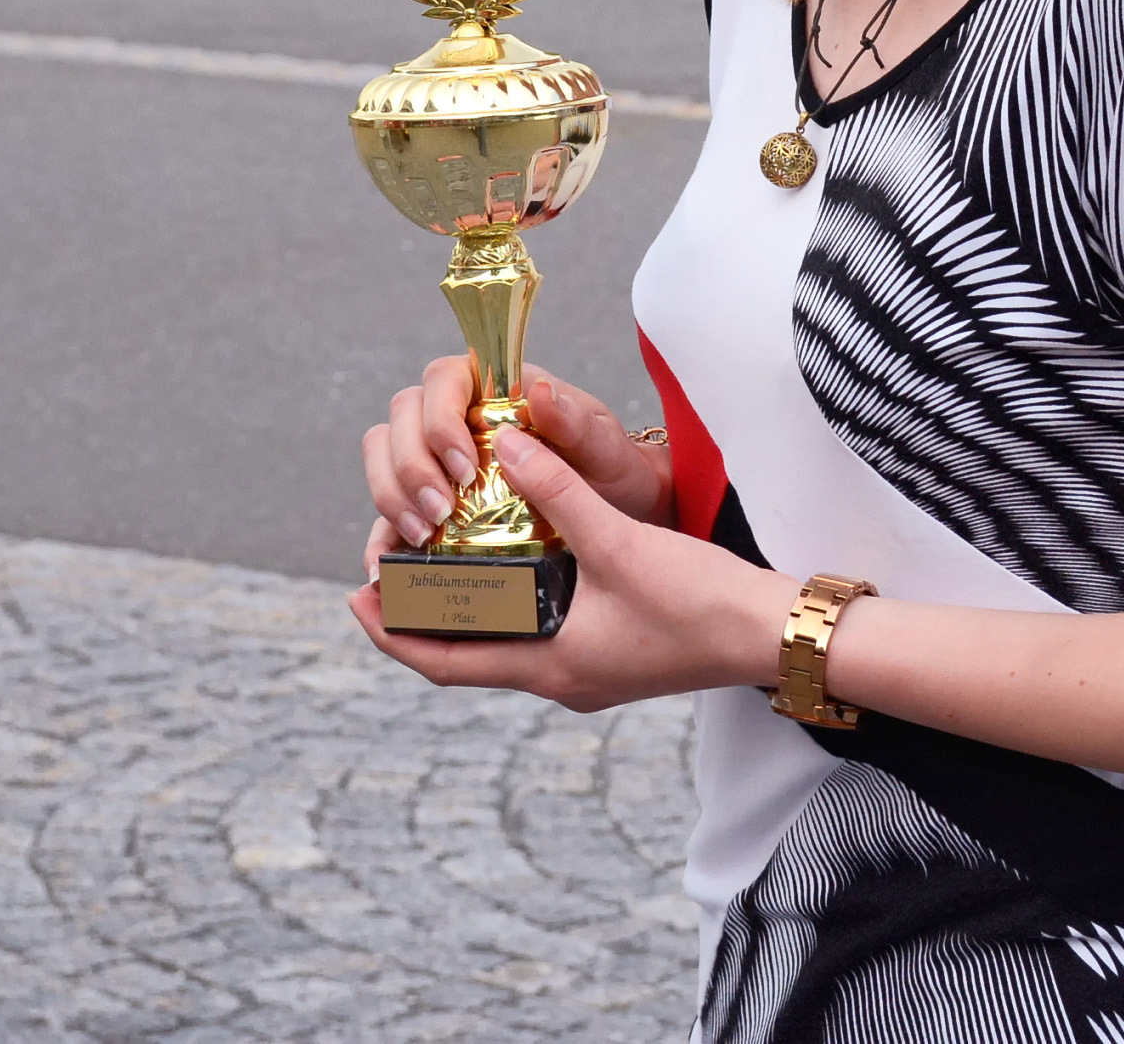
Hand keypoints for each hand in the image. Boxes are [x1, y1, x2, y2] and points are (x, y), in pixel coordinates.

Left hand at [351, 425, 789, 711]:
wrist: (770, 634)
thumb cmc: (700, 601)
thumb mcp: (620, 540)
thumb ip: (558, 491)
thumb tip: (505, 443)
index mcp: (550, 668)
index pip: (444, 663)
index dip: (392, 634)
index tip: (353, 597)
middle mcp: (560, 680)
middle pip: (467, 656)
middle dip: (423, 617)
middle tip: (388, 570)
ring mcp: (587, 672)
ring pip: (504, 645)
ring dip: (468, 610)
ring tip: (439, 561)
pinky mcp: (612, 655)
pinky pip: (539, 635)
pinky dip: (514, 604)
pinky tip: (514, 564)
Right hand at [360, 357, 670, 553]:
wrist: (613, 512)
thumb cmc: (609, 468)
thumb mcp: (602, 446)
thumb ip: (572, 420)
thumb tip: (537, 389)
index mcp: (492, 387)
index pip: (441, 378)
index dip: (439, 419)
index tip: (465, 468)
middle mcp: (454, 415)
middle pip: (399, 420)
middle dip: (409, 467)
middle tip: (441, 511)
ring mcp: (433, 458)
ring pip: (381, 459)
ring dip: (391, 497)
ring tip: (424, 537)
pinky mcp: (425, 502)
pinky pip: (385, 511)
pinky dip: (380, 537)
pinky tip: (389, 569)